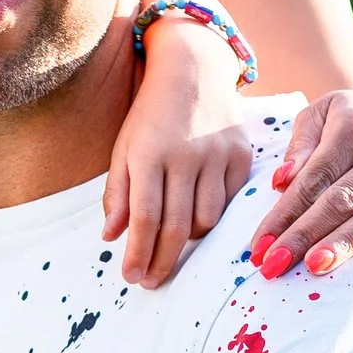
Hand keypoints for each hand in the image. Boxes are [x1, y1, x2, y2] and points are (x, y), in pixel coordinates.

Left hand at [104, 0, 256, 288]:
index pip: (144, 218)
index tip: (131, 278)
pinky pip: (227, 203)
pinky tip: (196, 219)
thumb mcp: (124, 148)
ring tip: (171, 247)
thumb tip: (111, 237)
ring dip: (187, 241)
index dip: (138, 254)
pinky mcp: (241, 155)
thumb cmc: (151, 116)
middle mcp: (185, 155)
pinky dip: (211, 217)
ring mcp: (217, 155)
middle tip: (151, 282)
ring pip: (206, 220)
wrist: (194, 69)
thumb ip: (118, 193)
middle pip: (175, 227)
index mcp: (149, 154)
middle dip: (162, 262)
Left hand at [247, 79, 352, 283]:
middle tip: (275, 264)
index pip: (316, 176)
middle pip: (343, 199)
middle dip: (306, 234)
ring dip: (345, 245)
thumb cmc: (351, 120)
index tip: (259, 246)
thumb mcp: (321, 115)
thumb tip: (281, 181)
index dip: (285, 212)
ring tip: (314, 268)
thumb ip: (301, 145)